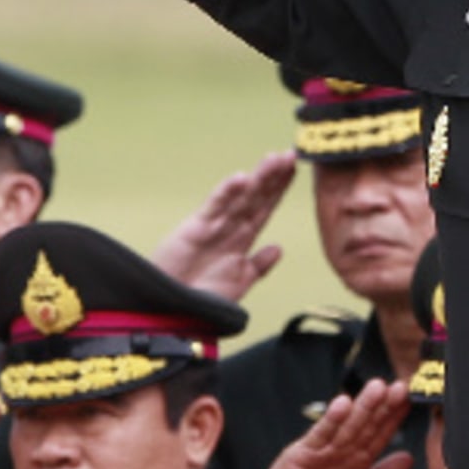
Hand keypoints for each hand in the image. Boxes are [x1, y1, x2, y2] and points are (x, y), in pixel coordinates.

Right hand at [150, 151, 295, 302]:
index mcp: (242, 239)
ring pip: (239, 197)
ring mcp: (213, 225)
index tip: (295, 168)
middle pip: (255, 196)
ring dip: (257, 178)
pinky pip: (214, 207)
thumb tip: (279, 248)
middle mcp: (229, 227)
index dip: (279, 188)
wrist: (173, 313)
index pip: (265, 207)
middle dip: (273, 176)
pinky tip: (241, 178)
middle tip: (290, 155)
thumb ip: (258, 265)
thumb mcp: (238, 282)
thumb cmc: (202, 299)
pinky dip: (227, 192)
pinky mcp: (194, 228)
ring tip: (274, 159)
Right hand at [254, 378, 412, 468]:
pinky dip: (332, 419)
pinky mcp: (305, 450)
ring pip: (348, 424)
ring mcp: (325, 447)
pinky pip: (321, 433)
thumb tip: (410, 459)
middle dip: (383, 405)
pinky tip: (343, 404)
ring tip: (377, 388)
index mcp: (360, 459)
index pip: (381, 434)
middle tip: (400, 387)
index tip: (410, 400)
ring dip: (362, 406)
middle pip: (367, 424)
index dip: (395, 417)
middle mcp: (345, 448)